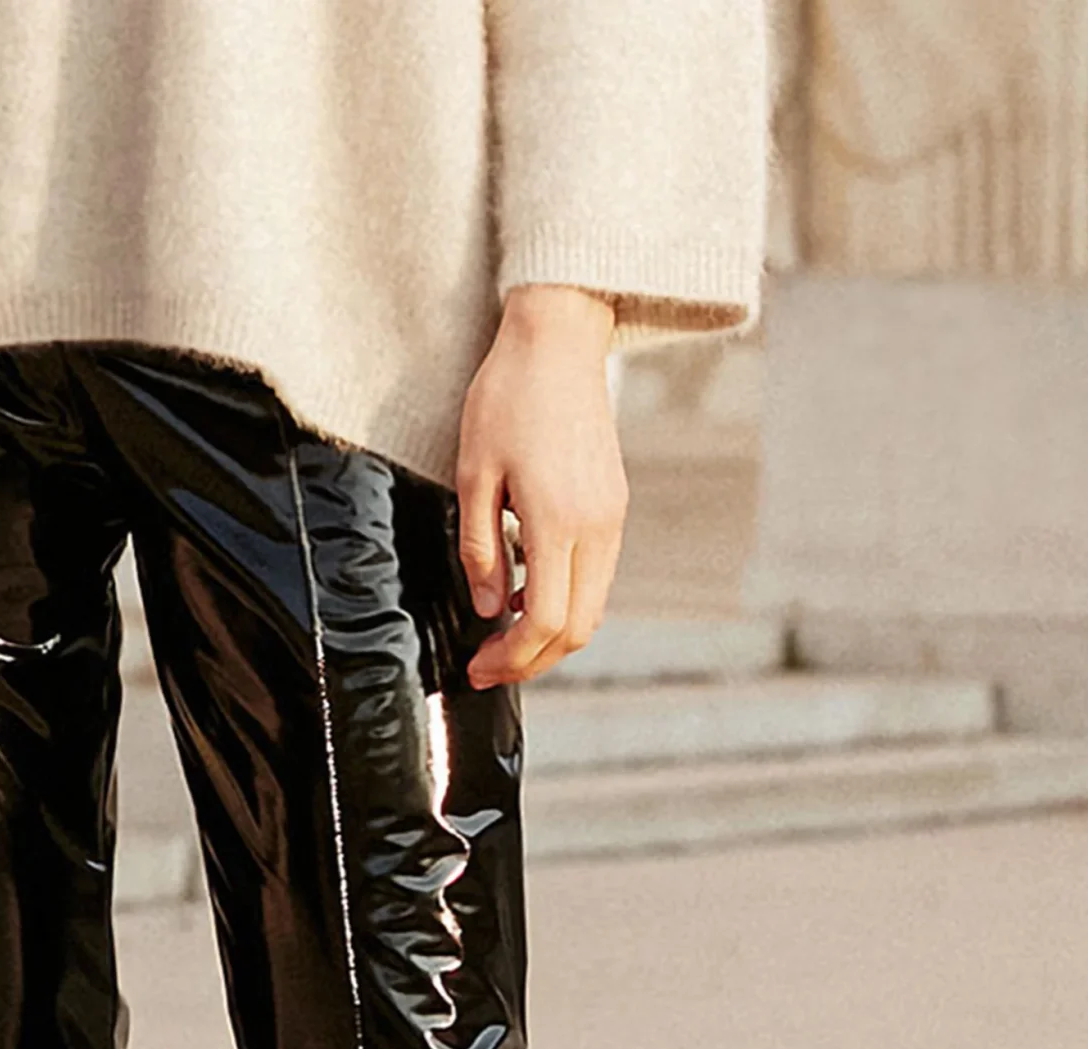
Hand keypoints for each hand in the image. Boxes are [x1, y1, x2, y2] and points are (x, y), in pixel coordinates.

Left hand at [458, 285, 627, 688]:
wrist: (559, 341)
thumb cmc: (507, 398)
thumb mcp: (473, 474)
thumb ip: (479, 548)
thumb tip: (489, 610)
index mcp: (559, 520)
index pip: (545, 622)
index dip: (510, 659)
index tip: (476, 668)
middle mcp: (597, 526)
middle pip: (577, 629)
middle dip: (532, 661)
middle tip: (488, 666)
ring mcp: (612, 518)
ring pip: (592, 608)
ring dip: (549, 635)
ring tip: (501, 636)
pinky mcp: (614, 508)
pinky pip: (595, 578)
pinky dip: (564, 602)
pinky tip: (525, 594)